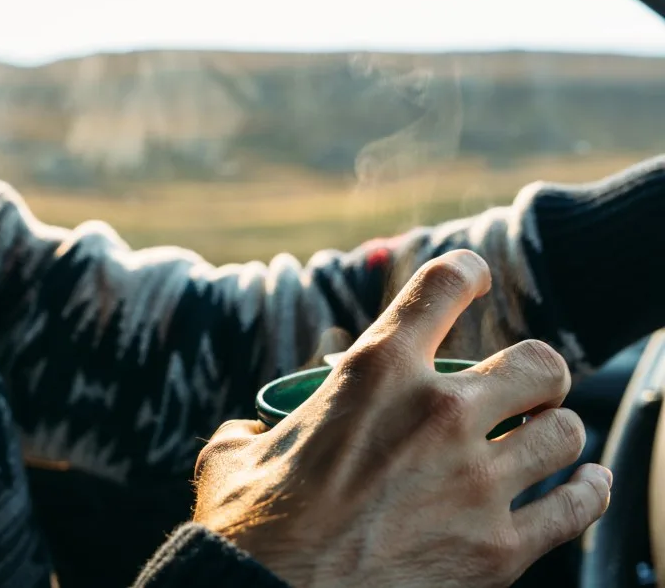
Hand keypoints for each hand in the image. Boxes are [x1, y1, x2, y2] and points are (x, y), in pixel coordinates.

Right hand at [192, 250, 610, 587]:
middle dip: (534, 372)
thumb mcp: (233, 455)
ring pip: (564, 431)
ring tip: (544, 439)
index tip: (474, 278)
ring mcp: (476, 480)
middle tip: (519, 389)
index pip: (445, 286)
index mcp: (375, 371)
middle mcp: (438, 413)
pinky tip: (584, 485)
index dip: (467, 272)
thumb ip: (254, 430)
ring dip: (554, 431)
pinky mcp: (500, 549)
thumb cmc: (250, 527)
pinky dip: (586, 491)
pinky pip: (577, 507)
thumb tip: (250, 437)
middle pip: (537, 362)